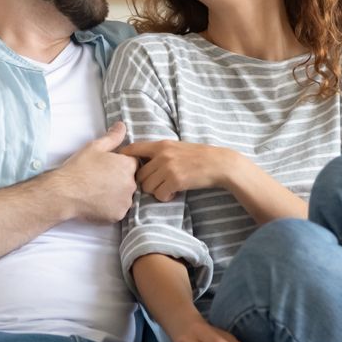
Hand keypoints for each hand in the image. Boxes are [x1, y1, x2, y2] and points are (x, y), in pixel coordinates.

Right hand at [53, 122, 137, 222]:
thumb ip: (112, 137)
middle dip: (119, 179)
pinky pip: (117, 210)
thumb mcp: (95, 147)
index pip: (132, 163)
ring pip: (124, 196)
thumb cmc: (79, 168)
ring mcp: (125, 201)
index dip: (120, 164)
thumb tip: (122, 125)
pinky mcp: (117, 215)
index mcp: (128, 166)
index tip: (107, 167)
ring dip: (116, 194)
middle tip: (99, 180)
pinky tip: (97, 202)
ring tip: (97, 191)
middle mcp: (131, 184)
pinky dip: (110, 207)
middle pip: (130, 180)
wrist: (64, 193)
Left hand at [121, 140, 237, 201]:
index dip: (124, 159)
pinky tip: (174, 193)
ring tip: (167, 188)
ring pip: (147, 187)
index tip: (123, 168)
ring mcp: (168, 168)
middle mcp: (162, 155)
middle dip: (146, 183)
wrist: (218, 163)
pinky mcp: (175, 180)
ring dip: (156, 191)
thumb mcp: (177, 147)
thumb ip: (160, 152)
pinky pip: (159, 194)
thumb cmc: (199, 156)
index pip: (133, 149)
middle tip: (158, 185)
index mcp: (161, 145)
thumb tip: (141, 162)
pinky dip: (165, 197)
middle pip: (139, 175)